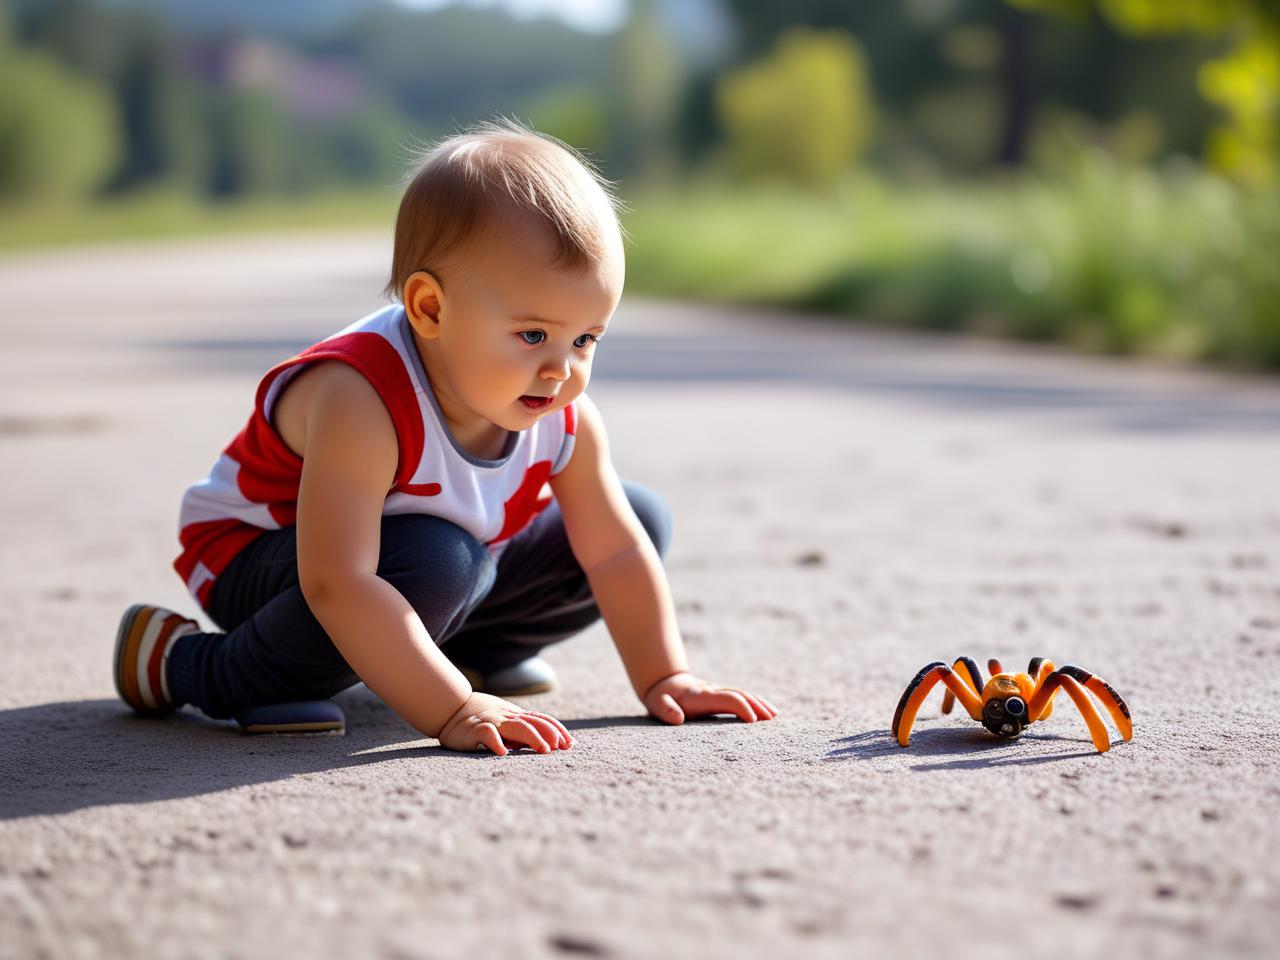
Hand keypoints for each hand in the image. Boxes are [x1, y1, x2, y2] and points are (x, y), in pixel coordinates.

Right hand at [436, 692, 572, 755]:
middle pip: (533, 722)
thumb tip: (545, 746)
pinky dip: (496, 742)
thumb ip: (521, 733)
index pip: (542, 719)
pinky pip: (487, 733)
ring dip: (533, 737)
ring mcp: (492, 721)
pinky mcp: (475, 730)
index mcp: (515, 715)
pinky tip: (503, 753)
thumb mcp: (504, 724)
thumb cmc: (479, 720)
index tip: (569, 744)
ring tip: (544, 750)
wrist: (450, 709)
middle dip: (550, 734)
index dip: (557, 730)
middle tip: (560, 748)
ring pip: (517, 726)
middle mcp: (507, 716)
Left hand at [642, 672, 778, 725]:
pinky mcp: (721, 695)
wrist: (665, 683)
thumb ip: (666, 710)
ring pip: (743, 694)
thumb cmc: (661, 698)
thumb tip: (678, 718)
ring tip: (775, 715)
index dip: (742, 708)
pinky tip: (766, 711)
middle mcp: (714, 691)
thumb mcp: (657, 704)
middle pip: (740, 695)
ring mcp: (719, 691)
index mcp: (703, 696)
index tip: (753, 721)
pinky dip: (755, 702)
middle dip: (757, 706)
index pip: (728, 699)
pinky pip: (741, 697)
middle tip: (772, 719)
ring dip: (759, 703)